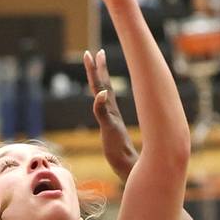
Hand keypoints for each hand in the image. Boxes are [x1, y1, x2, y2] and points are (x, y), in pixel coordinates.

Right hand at [84, 49, 137, 180]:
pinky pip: (106, 107)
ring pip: (105, 94)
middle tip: (94, 53)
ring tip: (99, 68)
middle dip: (97, 69)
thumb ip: (103, 111)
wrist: (128, 166)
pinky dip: (102, 98)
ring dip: (101, 80)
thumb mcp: (109, 129)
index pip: (100, 85)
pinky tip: (102, 96)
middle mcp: (111, 110)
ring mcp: (112, 118)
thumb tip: (102, 92)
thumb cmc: (119, 150)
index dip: (95, 70)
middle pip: (102, 85)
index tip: (90, 53)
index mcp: (110, 109)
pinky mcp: (112, 126)